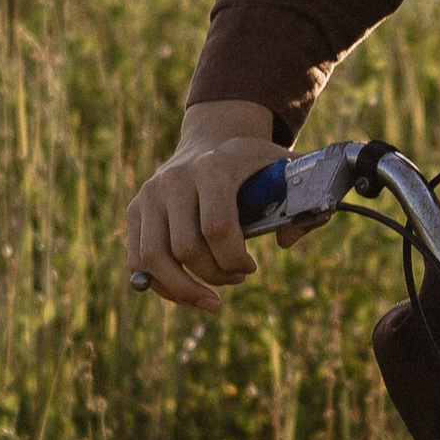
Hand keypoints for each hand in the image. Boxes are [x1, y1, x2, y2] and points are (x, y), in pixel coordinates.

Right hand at [125, 104, 285, 312]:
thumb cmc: (252, 165)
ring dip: (183, 290)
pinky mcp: (135, 209)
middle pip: (186, 249)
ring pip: (154, 259)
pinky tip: (185, 292)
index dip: (235, 259)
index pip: (217, 227)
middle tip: (236, 278)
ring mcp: (150, 195)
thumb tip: (285, 240)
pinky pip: (137, 261)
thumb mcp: (285, 171)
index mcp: (213, 167)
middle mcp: (174, 180)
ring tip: (209, 299)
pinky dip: (159, 285)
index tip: (252, 266)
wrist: (211, 140)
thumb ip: (304, 203)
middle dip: (214, 276)